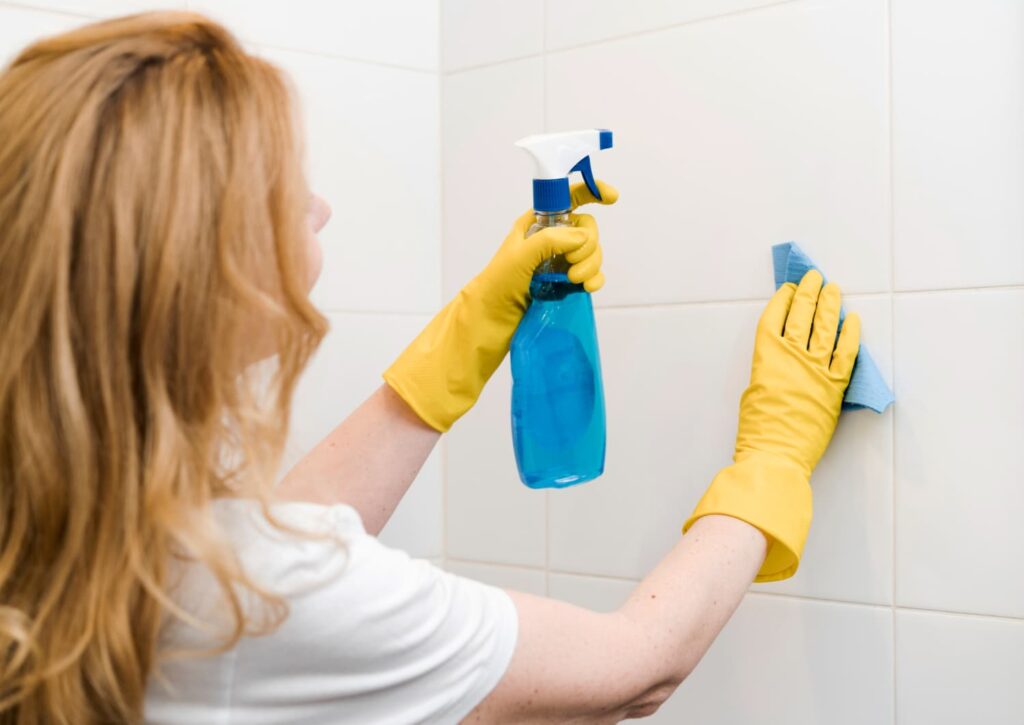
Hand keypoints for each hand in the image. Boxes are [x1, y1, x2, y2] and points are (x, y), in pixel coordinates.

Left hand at [470, 180, 617, 314]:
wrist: (492, 320)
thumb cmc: (498, 284)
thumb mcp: (520, 255)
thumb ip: (551, 241)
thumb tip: (583, 237)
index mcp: (538, 224)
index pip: (569, 198)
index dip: (591, 191)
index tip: (611, 198)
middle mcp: (552, 240)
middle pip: (587, 230)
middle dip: (587, 246)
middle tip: (571, 264)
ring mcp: (561, 262)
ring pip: (593, 254)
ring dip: (590, 265)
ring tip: (572, 280)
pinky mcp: (568, 284)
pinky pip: (593, 276)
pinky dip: (595, 280)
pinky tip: (587, 288)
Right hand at [684, 270, 860, 580]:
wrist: (775, 455)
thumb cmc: (757, 430)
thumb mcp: (752, 391)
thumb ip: (768, 370)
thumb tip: (782, 361)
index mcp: (765, 356)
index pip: (774, 317)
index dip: (782, 300)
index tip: (788, 289)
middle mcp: (791, 356)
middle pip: (801, 314)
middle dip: (807, 292)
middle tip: (813, 277)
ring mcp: (815, 368)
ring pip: (825, 326)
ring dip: (829, 304)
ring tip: (832, 289)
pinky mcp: (835, 385)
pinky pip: (847, 353)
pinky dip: (851, 334)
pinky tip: (853, 320)